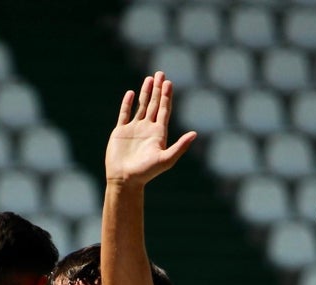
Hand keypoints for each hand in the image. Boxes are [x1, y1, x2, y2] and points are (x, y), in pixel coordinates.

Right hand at [105, 71, 197, 186]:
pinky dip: (128, 103)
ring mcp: (134, 129)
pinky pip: (125, 114)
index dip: (167, 96)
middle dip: (158, 89)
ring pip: (141, 106)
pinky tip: (131, 93)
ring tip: (149, 78)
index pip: (164, 110)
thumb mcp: (166, 159)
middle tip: (161, 73)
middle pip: (154, 104)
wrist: (125, 180)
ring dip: (146, 92)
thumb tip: (195, 134)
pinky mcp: (120, 132)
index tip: (169, 82)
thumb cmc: (146, 172)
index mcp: (159, 133)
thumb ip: (180, 146)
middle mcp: (147, 129)